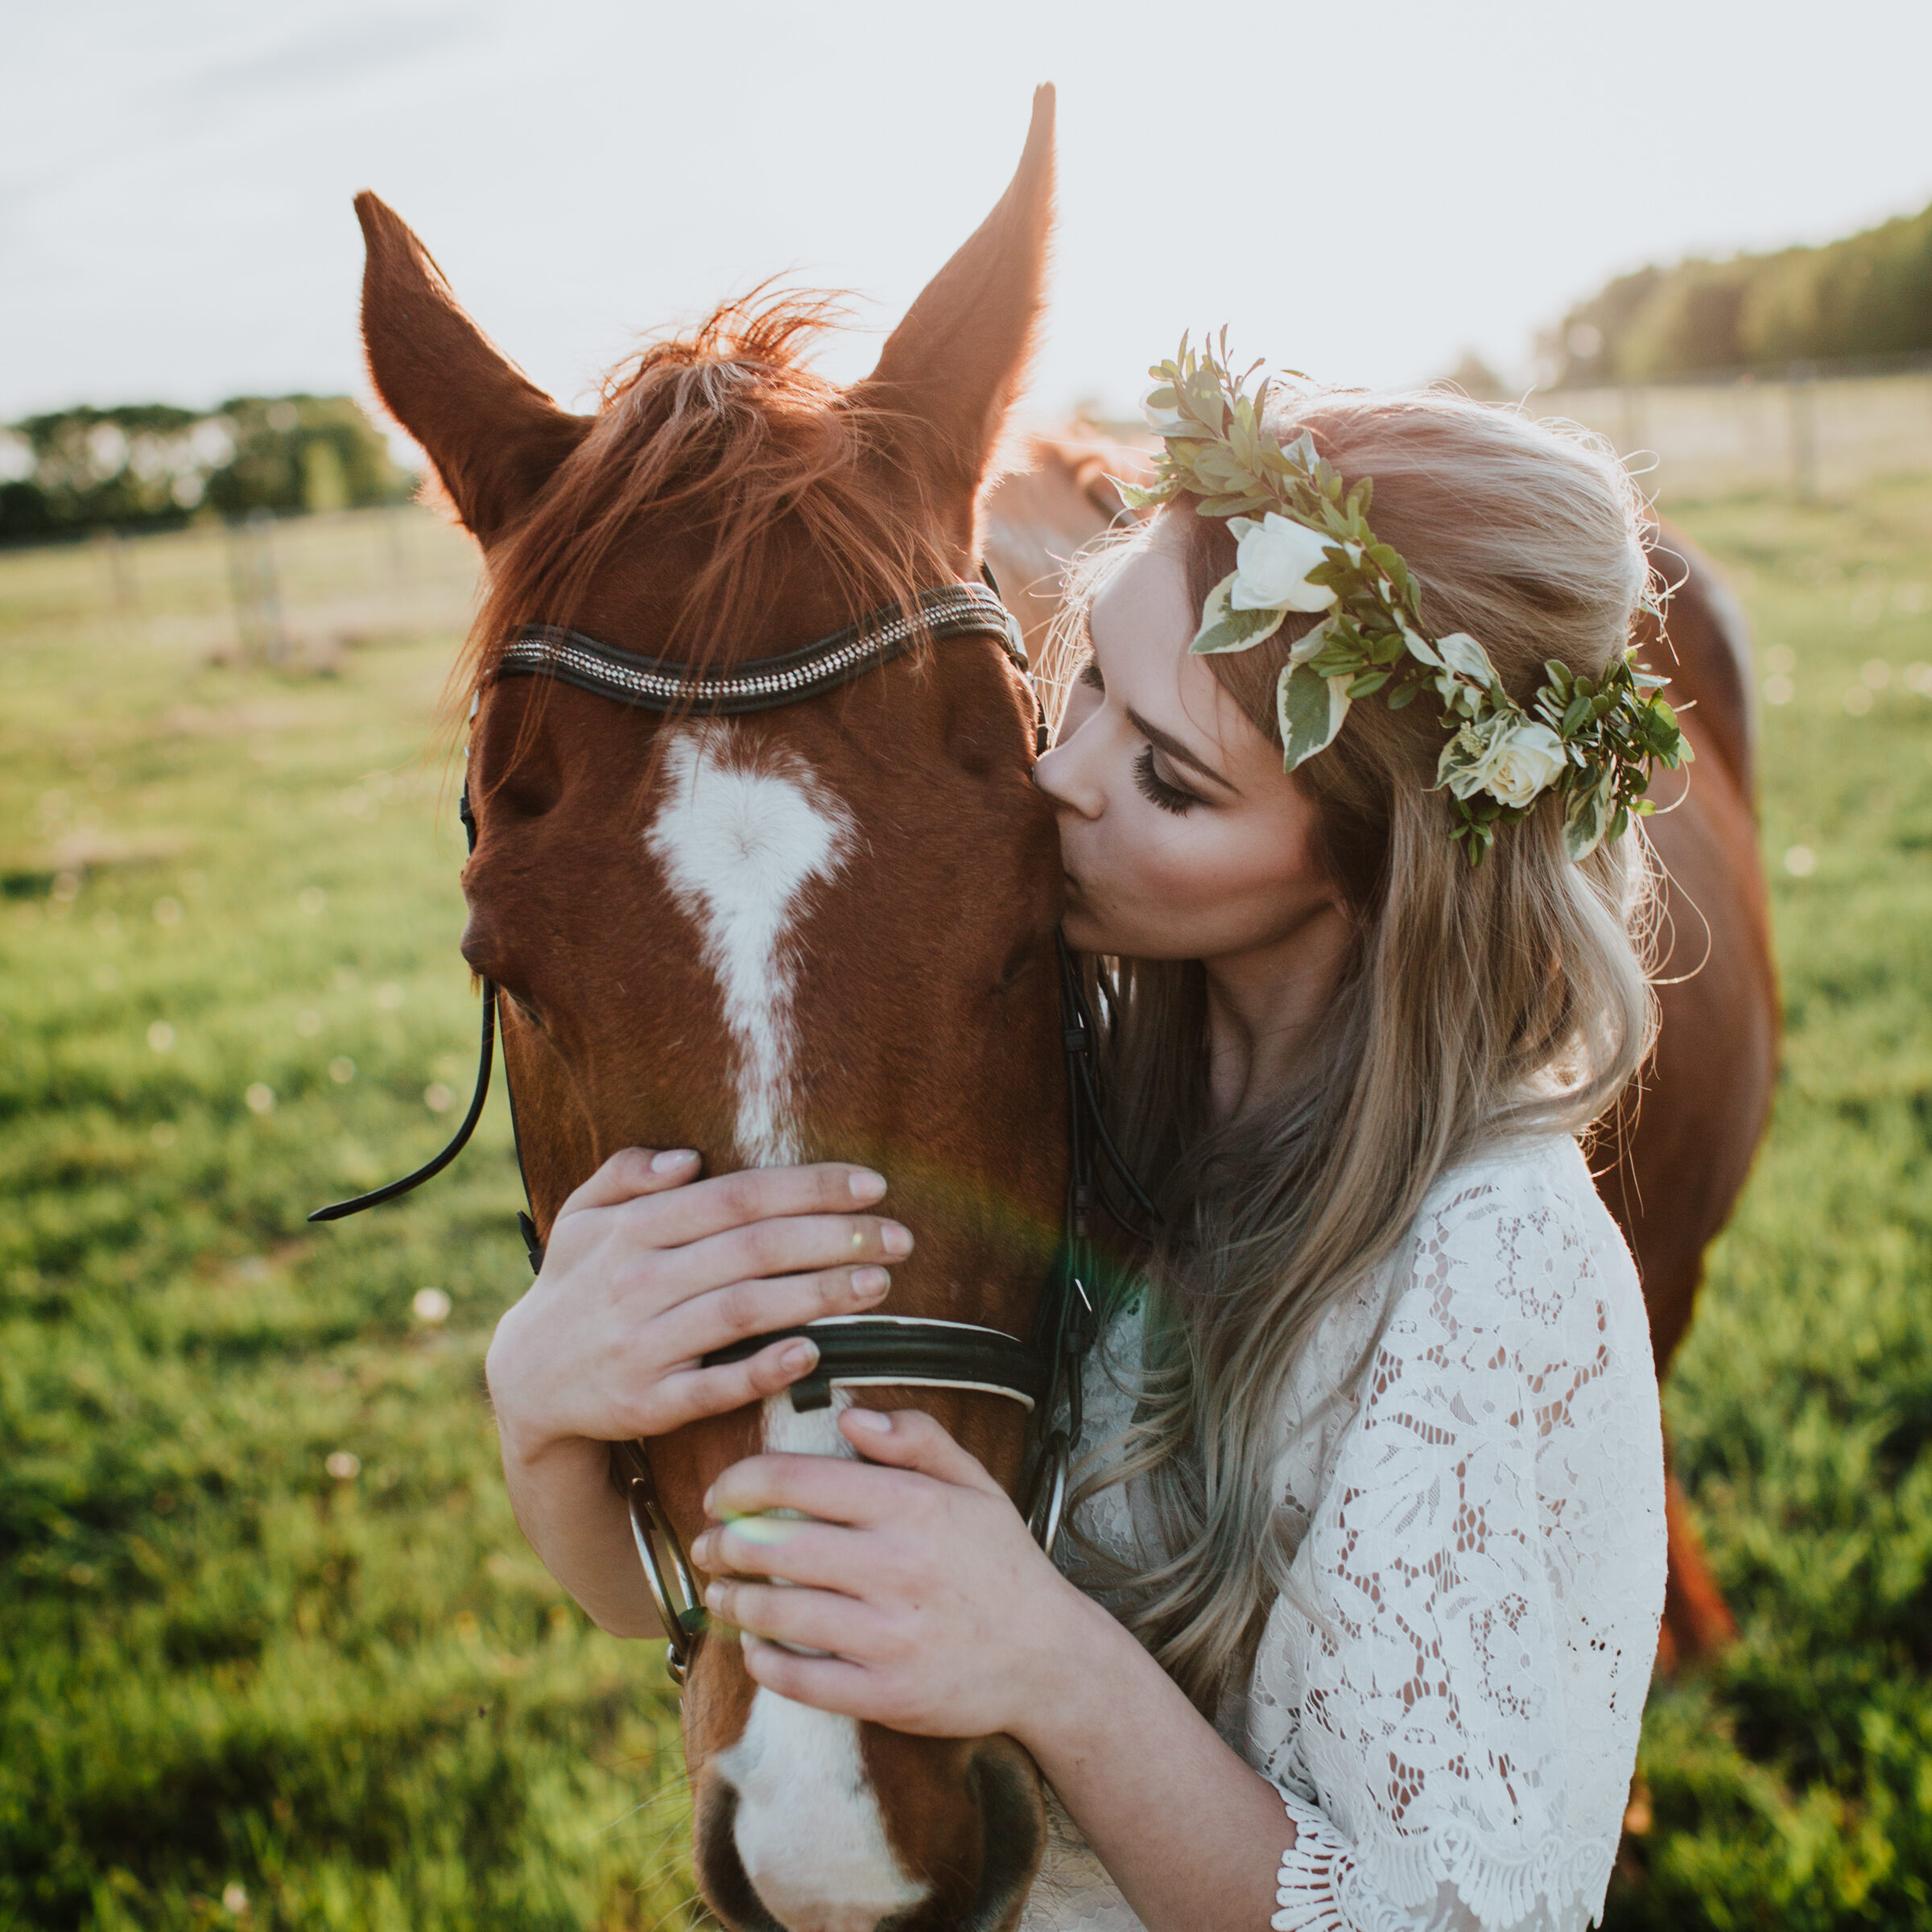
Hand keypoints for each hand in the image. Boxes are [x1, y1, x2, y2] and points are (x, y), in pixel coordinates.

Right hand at [484, 1149, 914, 1469]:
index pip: (737, 1197)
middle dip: (834, 1238)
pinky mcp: (645, 1403)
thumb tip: (688, 1159)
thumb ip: (628, 1175)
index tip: (872, 1185)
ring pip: (742, 1311)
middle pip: (752, 1249)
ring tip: (879, 1285)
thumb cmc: (575, 1287)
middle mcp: (636, 1281)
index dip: (808, 1188)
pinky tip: (813, 1352)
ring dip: (816, 1295)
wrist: (524, 1384)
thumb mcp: (582, 1219)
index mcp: (632, 1229)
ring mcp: (640, 1345)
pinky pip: (711, 1386)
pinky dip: (761, 1369)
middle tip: (899, 1237)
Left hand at [690, 1407, 1102, 1743]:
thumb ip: (916, 1437)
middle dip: (724, 1544)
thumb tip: (850, 1416)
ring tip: (720, 1594)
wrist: (1050, 1657)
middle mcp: (897, 1566)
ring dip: (732, 1602)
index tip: (721, 1494)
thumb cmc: (1001, 1563)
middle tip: (709, 1546)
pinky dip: (763, 1662)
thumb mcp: (975, 1483)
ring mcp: (890, 1635)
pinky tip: (755, 1647)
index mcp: (912, 1505)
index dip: (740, 1483)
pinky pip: (800, 1678)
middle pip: (773, 1545)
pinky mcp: (886, 1693)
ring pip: (777, 1611)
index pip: (796, 1480)